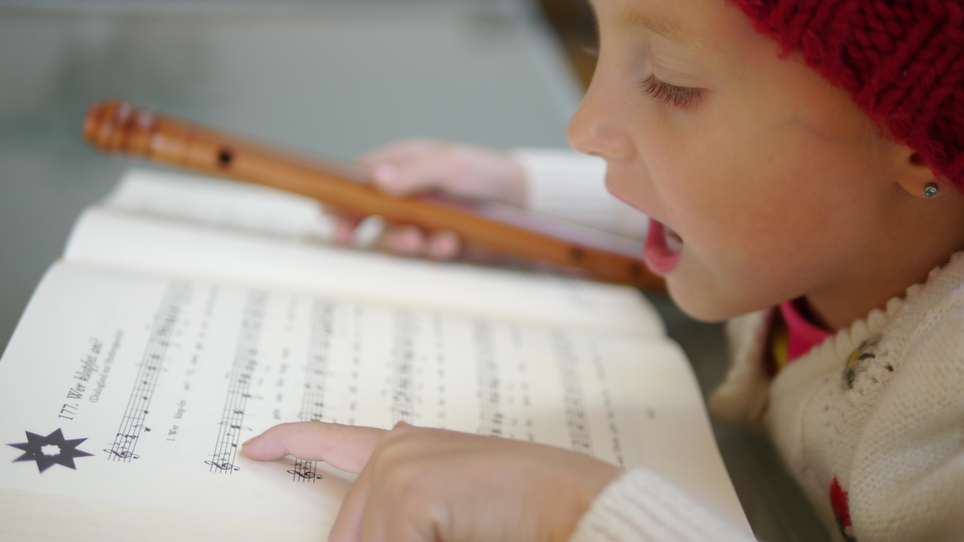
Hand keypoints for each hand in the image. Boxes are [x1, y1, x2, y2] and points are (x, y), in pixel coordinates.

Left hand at [242, 421, 619, 541]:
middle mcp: (398, 447)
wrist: (579, 505)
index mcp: (410, 448)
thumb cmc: (526, 512)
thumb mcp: (448, 515)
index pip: (334, 440)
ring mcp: (399, 462)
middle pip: (345, 535)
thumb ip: (400, 516)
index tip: (255, 447)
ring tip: (465, 531)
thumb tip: (347, 537)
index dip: (291, 442)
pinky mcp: (406, 486)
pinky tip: (460, 534)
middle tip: (447, 533)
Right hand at [334, 140, 526, 259]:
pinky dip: (433, 252)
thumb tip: (375, 180)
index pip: (359, 182)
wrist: (524, 201)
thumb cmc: (485, 173)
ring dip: (400, 243)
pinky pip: (422, 255)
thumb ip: (414, 172)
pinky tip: (450, 244)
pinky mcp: (436, 245)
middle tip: (349, 237)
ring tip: (423, 241)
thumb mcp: (449, 164)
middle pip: (365, 216)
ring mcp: (420, 223)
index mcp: (401, 167)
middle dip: (357, 228)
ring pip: (391, 240)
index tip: (330, 215)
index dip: (340, 198)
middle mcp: (405, 197)